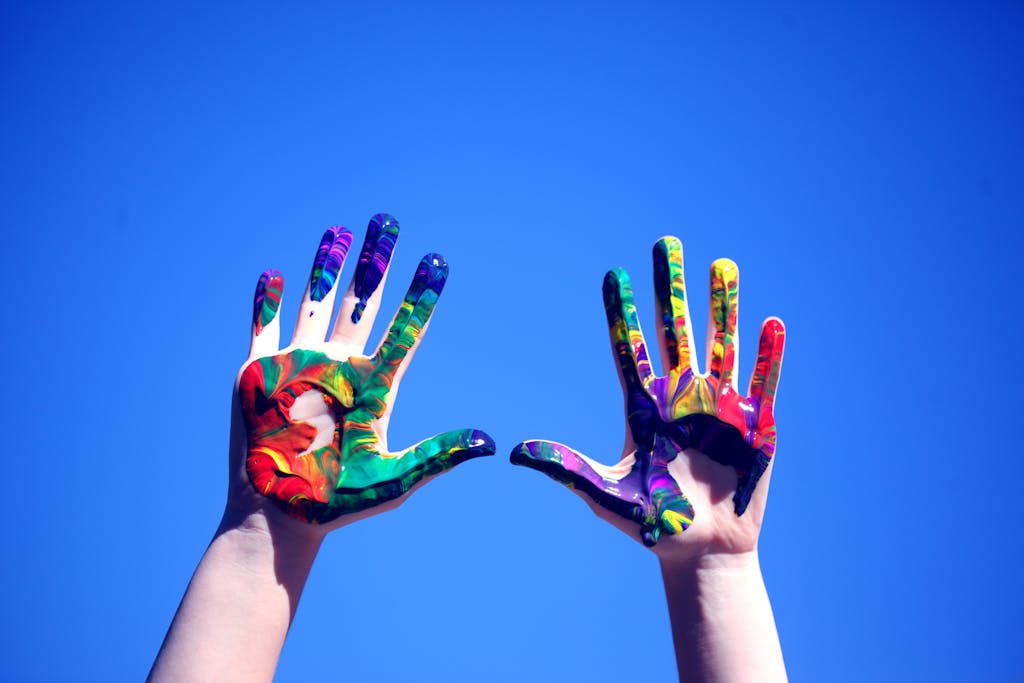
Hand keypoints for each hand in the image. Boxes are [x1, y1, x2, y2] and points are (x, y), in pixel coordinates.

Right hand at [233, 214, 494, 525]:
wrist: (279, 518)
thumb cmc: (339, 505)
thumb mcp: (396, 480)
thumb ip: (438, 456)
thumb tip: (490, 443)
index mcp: (373, 386)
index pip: (403, 329)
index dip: (420, 296)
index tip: (437, 261)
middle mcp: (338, 367)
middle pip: (362, 301)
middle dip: (375, 261)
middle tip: (387, 220)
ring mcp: (298, 365)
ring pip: (317, 302)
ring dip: (327, 266)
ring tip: (340, 230)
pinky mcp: (257, 373)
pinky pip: (262, 326)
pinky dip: (266, 300)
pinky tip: (274, 274)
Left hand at [511, 236, 784, 556]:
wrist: (702, 553)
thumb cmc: (653, 526)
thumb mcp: (605, 495)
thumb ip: (567, 467)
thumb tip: (515, 451)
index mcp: (643, 408)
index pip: (629, 349)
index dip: (621, 313)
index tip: (613, 275)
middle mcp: (681, 398)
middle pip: (675, 332)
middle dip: (671, 288)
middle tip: (667, 244)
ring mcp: (719, 407)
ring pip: (720, 344)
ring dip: (723, 306)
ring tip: (721, 265)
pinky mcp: (755, 425)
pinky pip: (762, 382)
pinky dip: (767, 355)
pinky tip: (769, 322)